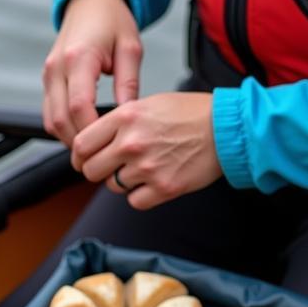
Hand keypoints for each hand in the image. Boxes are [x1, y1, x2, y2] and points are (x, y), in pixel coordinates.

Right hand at [42, 0, 141, 146]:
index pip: (78, 106)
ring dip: (69, 137)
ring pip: (51, 120)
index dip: (92, 130)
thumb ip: (128, 84)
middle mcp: (57, 67)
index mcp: (78, 57)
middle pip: (60, 119)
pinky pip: (49, 113)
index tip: (109, 143)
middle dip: (79, 141)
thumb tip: (126, 117)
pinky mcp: (47, 80)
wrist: (90, 0)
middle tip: (101, 154)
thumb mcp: (130, 48)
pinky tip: (82, 131)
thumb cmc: (113, 21)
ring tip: (93, 147)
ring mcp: (48, 75)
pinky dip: (63, 127)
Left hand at [71, 92, 222, 209]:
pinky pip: (134, 201)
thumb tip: (93, 142)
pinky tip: (155, 180)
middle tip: (113, 167)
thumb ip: (119, 122)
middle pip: (91, 170)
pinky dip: (141, 195)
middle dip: (99, 171)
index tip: (84, 160)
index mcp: (125, 117)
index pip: (81, 145)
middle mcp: (131, 143)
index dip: (79, 156)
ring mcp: (147, 167)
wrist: (227, 128)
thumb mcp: (148, 105)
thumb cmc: (190, 115)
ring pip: (113, 186)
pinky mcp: (163, 188)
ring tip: (145, 167)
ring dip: (124, 181)